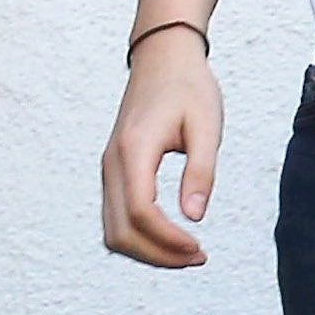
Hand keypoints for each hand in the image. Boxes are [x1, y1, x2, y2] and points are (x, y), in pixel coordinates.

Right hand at [101, 30, 221, 267]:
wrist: (162, 57)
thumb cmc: (189, 87)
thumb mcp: (206, 126)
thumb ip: (202, 171)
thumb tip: (194, 217)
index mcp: (134, 149)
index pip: (140, 212)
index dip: (167, 240)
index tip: (199, 249)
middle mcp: (112, 163)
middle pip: (120, 232)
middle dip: (158, 255)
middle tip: (198, 257)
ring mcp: (108, 169)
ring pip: (113, 232)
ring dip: (147, 252)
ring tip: (187, 253)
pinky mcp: (113, 172)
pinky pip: (116, 219)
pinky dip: (139, 238)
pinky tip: (170, 238)